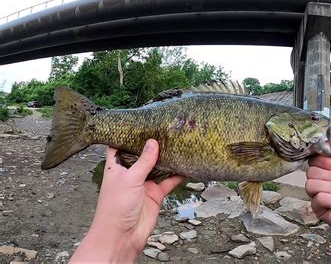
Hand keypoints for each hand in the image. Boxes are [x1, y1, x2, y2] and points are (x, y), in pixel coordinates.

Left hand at [71, 139, 184, 261]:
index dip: (127, 134)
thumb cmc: (116, 207)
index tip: (139, 121)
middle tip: (166, 129)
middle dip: (152, 144)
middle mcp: (130, 173)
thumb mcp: (129, 179)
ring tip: (178, 143)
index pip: (119, 145)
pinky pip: (169, 181)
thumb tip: (153, 141)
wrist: (122, 236)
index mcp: (116, 167)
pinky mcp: (155, 194)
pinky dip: (178, 175)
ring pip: (158, 166)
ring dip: (167, 158)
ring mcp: (143, 183)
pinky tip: (187, 166)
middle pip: (142, 154)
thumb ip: (143, 161)